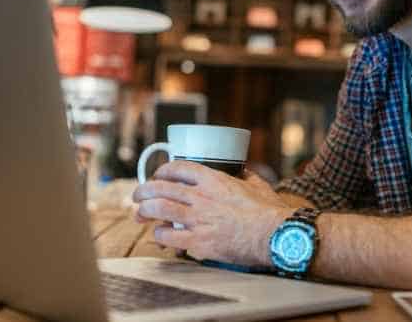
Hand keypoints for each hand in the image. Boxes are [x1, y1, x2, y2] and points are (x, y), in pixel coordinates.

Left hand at [132, 161, 291, 266]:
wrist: (273, 235)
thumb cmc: (269, 211)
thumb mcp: (257, 185)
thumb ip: (246, 177)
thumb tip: (243, 172)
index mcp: (214, 180)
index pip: (178, 168)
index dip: (163, 170)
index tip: (158, 174)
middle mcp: (201, 197)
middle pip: (161, 188)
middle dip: (144, 191)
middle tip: (138, 196)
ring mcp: (197, 219)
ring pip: (158, 210)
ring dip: (144, 211)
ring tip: (139, 215)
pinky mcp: (197, 242)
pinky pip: (167, 236)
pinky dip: (158, 235)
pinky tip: (158, 235)